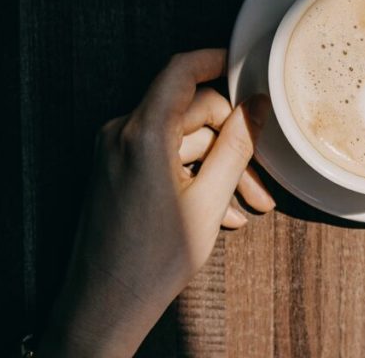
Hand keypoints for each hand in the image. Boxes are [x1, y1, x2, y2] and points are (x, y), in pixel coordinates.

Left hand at [42, 49, 273, 357]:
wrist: (105, 302)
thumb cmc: (152, 259)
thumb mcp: (208, 201)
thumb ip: (236, 147)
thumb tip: (256, 107)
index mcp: (143, 134)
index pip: (180, 72)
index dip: (214, 61)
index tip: (240, 65)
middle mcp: (122, 134)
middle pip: (188, 113)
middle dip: (229, 143)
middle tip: (259, 182)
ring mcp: (114, 152)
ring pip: (179, 140)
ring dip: (215, 167)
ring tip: (244, 206)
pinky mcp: (114, 170)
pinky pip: (161, 157)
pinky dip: (191, 175)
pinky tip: (218, 211)